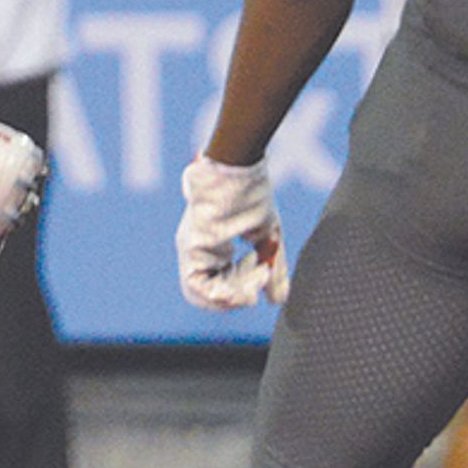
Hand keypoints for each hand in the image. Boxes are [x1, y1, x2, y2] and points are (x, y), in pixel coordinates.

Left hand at [177, 153, 287, 308]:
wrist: (237, 167)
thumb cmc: (251, 194)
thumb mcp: (267, 237)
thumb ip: (271, 271)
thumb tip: (276, 301)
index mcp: (213, 246)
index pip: (221, 284)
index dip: (243, 289)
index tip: (264, 272)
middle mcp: (198, 250)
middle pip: (210, 294)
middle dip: (238, 297)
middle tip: (260, 277)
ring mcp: (191, 248)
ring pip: (200, 295)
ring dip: (233, 297)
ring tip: (254, 277)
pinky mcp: (190, 245)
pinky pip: (197, 286)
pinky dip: (223, 292)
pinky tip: (245, 277)